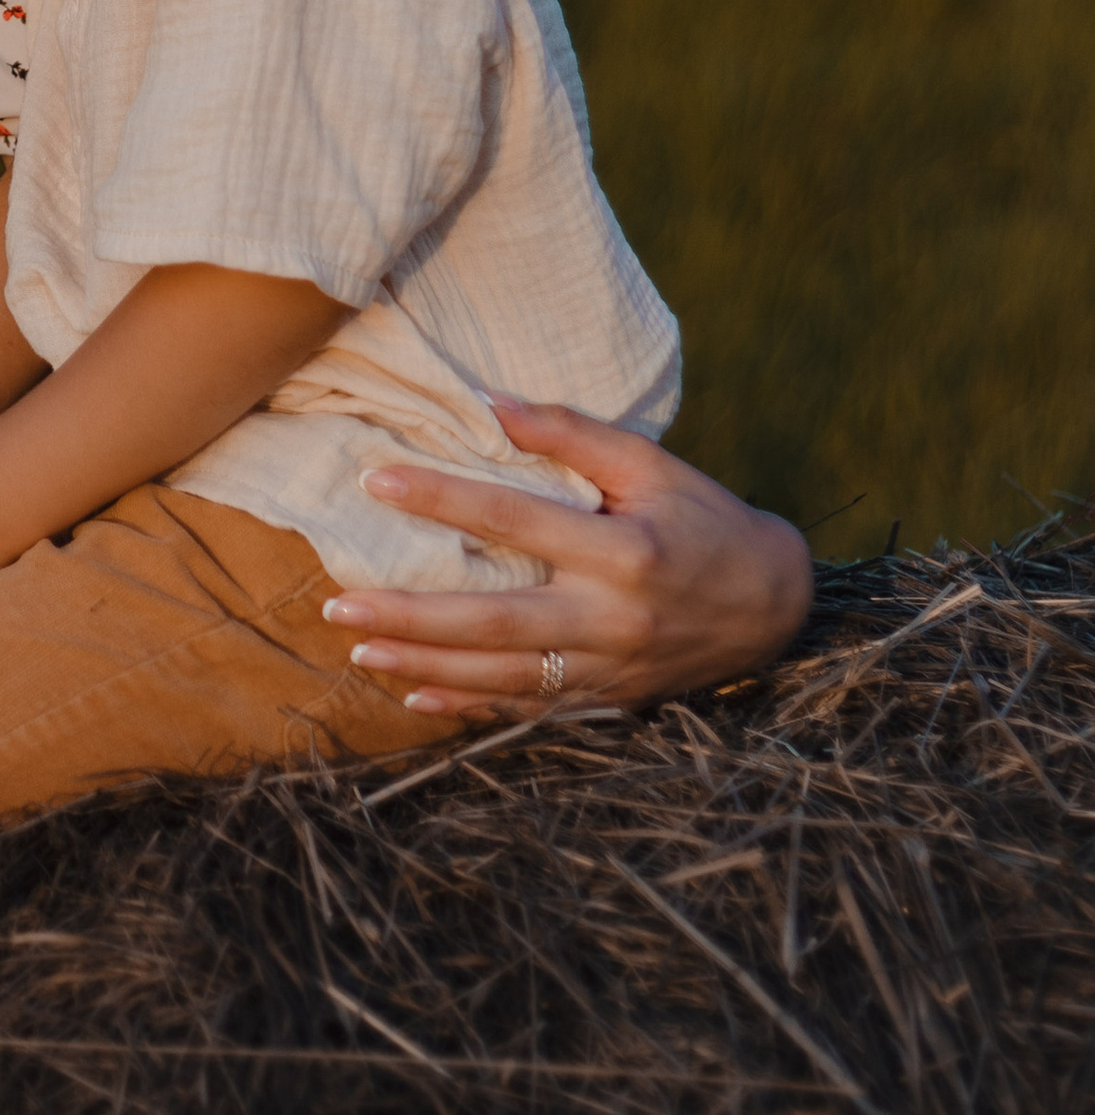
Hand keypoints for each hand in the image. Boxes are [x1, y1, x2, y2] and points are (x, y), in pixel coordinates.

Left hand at [321, 396, 813, 719]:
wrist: (776, 607)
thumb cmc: (705, 519)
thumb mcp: (652, 465)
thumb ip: (573, 434)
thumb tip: (492, 404)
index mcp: (624, 550)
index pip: (515, 518)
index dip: (442, 499)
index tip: (375, 480)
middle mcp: (612, 617)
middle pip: (493, 620)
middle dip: (410, 616)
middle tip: (338, 603)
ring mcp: (608, 669)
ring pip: (500, 675)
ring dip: (424, 666)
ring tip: (358, 649)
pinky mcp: (608, 700)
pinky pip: (526, 709)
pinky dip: (468, 706)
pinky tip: (414, 696)